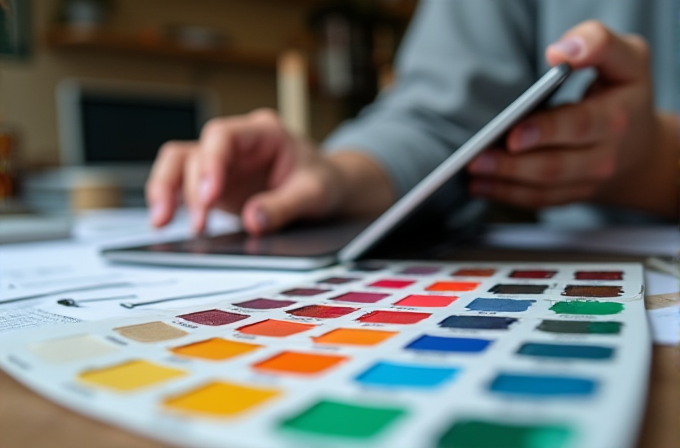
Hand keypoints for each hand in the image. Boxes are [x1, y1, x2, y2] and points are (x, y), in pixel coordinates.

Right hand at [146, 109, 393, 233]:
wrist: (326, 188)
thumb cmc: (323, 181)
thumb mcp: (314, 193)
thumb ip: (285, 206)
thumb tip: (253, 221)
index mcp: (263, 132)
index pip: (222, 135)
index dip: (211, 162)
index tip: (209, 195)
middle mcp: (237, 143)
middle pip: (195, 152)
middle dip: (190, 187)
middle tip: (199, 224)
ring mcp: (223, 162)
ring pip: (179, 163)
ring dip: (166, 190)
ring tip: (162, 222)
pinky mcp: (215, 183)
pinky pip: (182, 185)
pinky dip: (172, 201)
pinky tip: (165, 221)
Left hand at [467, 21, 676, 216]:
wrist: (639, 145)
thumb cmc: (623, 94)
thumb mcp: (627, 58)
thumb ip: (598, 44)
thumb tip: (560, 53)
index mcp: (615, 118)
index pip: (579, 125)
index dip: (545, 130)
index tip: (513, 133)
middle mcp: (603, 155)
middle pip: (554, 165)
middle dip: (512, 165)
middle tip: (477, 158)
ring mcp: (587, 180)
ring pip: (543, 189)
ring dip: (503, 183)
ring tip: (472, 171)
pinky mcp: (571, 194)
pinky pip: (538, 200)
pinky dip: (507, 196)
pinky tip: (479, 186)